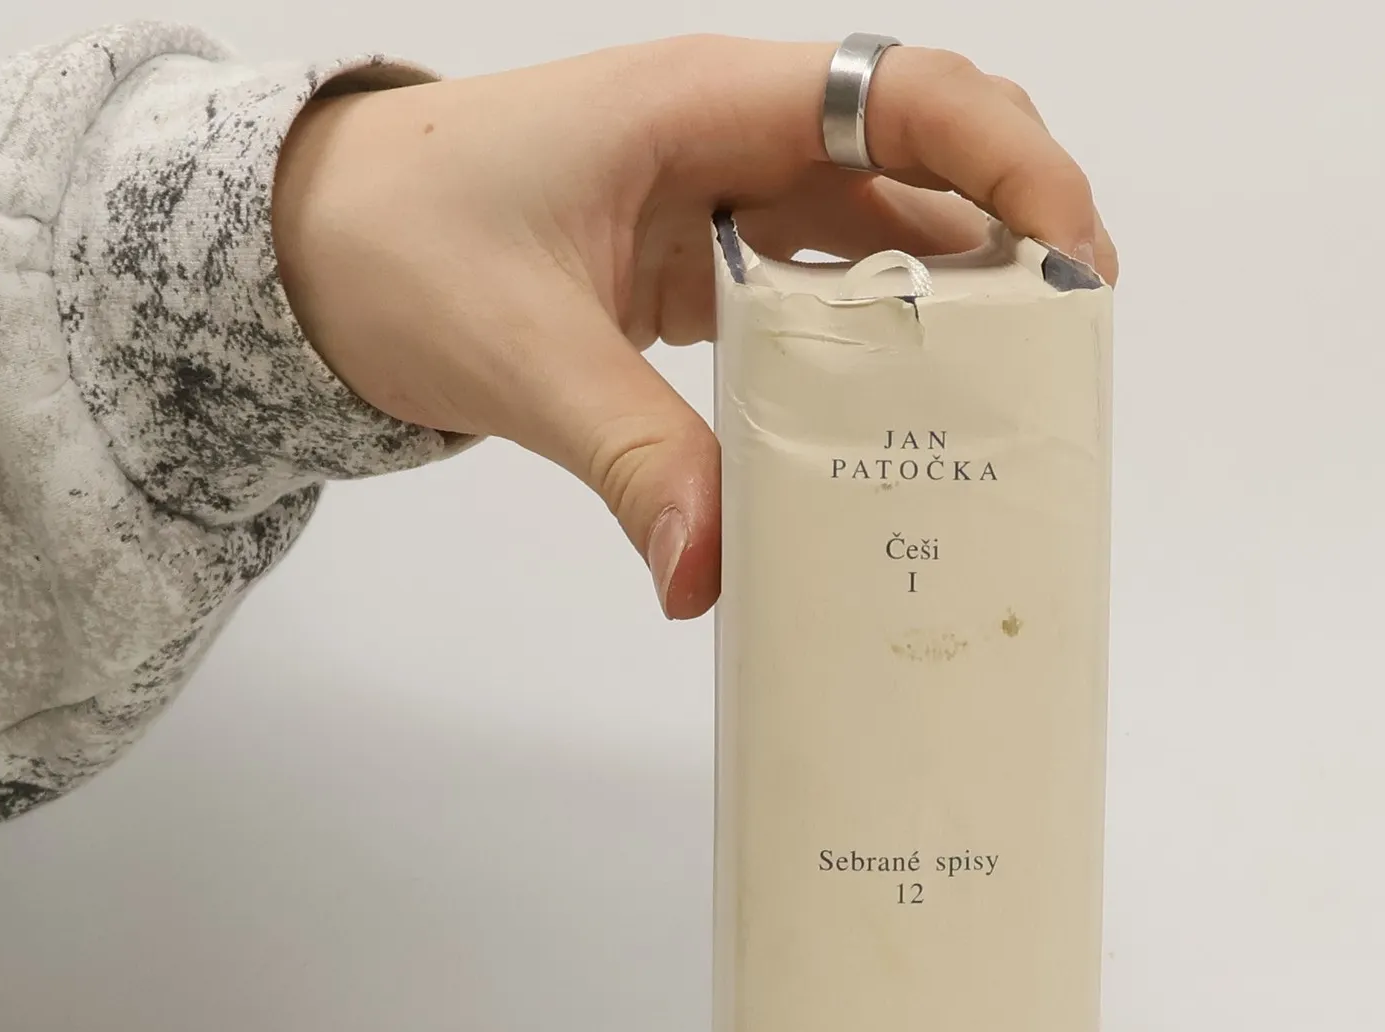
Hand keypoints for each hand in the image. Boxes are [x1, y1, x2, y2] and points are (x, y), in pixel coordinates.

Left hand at [272, 36, 1117, 618]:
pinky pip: (827, 286)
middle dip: (1013, 229)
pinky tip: (906, 414)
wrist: (309, 241)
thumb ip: (635, 459)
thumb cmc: (395, 241)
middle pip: (922, 153)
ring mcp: (726, 195)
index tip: (1074, 253)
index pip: (903, 98)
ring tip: (1014, 394)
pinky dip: (879, 340)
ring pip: (884, 224)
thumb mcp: (522, 353)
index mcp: (706, 105)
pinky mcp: (709, 258)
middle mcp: (735, 134)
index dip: (1011, 161)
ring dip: (954, 297)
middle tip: (1070, 339)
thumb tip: (709, 580)